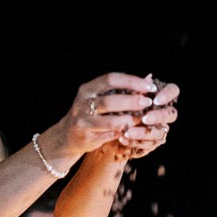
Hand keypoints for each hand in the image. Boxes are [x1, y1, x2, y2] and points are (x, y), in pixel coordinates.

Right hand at [48, 72, 165, 161]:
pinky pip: (108, 136)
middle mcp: (81, 103)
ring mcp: (82, 121)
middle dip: (132, 101)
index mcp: (87, 89)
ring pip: (110, 121)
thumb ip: (122, 90)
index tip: (148, 86)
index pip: (110, 79)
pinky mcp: (85, 137)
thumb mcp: (100, 98)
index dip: (131, 81)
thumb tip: (149, 80)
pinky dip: (122, 133)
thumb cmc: (91, 113)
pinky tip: (131, 131)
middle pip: (110, 101)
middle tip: (147, 102)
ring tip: (141, 119)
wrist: (68, 135)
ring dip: (129, 120)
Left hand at [118, 75, 178, 158]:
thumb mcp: (123, 95)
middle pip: (171, 114)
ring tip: (128, 132)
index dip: (167, 95)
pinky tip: (122, 139)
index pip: (173, 90)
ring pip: (159, 132)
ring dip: (143, 132)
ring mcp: (160, 129)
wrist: (107, 125)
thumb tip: (148, 77)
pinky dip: (134, 141)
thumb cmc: (117, 104)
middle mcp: (164, 112)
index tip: (155, 100)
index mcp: (160, 96)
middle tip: (144, 118)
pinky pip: (147, 144)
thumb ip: (137, 88)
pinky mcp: (152, 143)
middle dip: (158, 116)